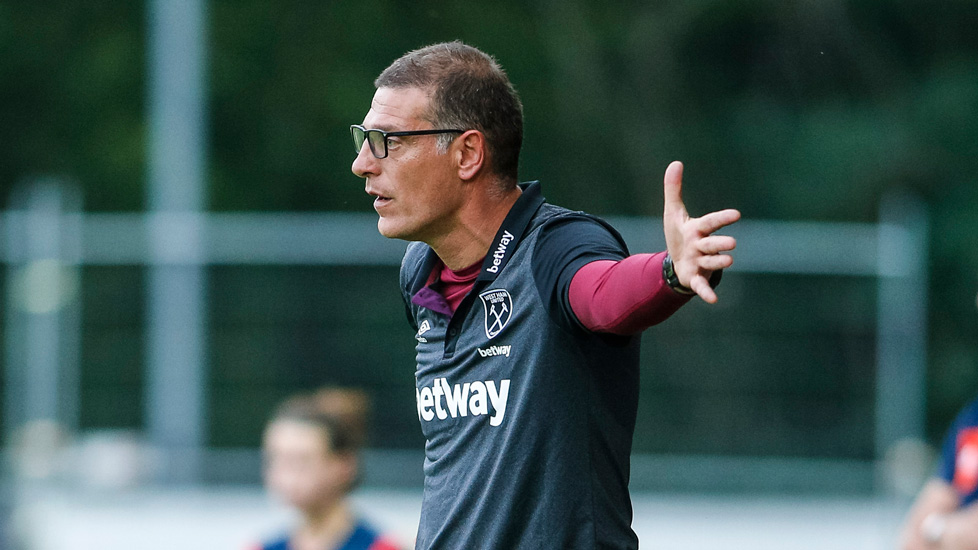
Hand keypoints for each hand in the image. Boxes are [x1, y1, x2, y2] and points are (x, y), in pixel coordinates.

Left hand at [662, 161, 740, 303]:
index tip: (736, 214)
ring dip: (718, 263)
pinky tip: (713, 300)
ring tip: (729, 261)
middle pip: (712, 244)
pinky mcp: (695, 279)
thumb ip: (674, 189)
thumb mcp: (673, 213)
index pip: (711, 222)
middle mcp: (702, 247)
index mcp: (697, 230)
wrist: (677, 263)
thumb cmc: (680, 236)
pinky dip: (706, 292)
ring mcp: (700, 264)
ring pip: (710, 263)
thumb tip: (675, 162)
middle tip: (732, 243)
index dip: (722, 218)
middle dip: (720, 243)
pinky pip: (701, 286)